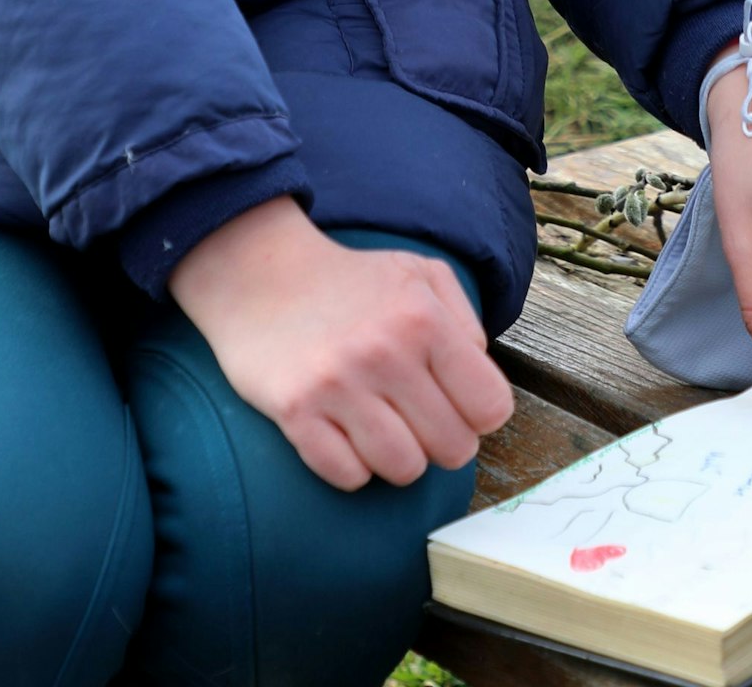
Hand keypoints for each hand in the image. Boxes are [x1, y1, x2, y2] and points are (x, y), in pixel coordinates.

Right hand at [169, 195, 514, 490]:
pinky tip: (344, 433)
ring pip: (404, 470)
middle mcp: (386, 353)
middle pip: (453, 448)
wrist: (260, 273)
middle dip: (443, 441)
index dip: (480, 414)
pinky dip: (353, 466)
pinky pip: (348, 477)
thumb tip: (481, 378)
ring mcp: (338, 386)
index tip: (458, 405)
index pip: (490, 407)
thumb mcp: (421, 274)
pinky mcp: (295, 412)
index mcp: (424, 318)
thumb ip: (466, 322)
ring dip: (399, 458)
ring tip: (383, 426)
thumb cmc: (351, 280)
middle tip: (418, 418)